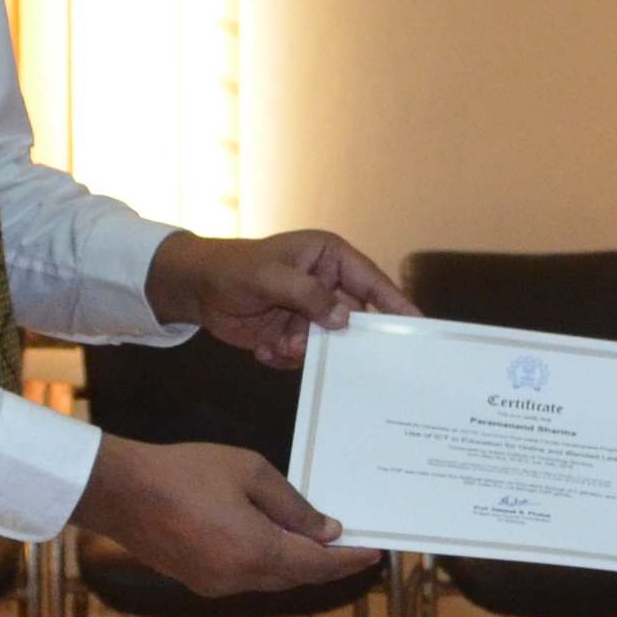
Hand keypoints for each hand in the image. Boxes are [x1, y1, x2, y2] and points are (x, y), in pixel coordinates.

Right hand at [72, 434, 377, 597]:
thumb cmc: (185, 471)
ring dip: (294, 561)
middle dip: (324, 562)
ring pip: (270, 578)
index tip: (374, 554)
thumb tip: (326, 530)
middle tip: (349, 544)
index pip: (318, 565)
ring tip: (314, 538)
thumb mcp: (250, 473)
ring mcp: (216, 585)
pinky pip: (244, 575)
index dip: (349, 561)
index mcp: (258, 552)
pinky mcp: (197, 581)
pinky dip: (265, 561)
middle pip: (297, 577)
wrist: (120, 491)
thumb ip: (293, 505)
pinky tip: (271, 539)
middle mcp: (240, 579)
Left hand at [146, 230, 413, 368]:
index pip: (372, 282)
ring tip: (277, 342)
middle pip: (351, 320)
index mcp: (330, 258)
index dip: (397, 304)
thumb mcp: (270, 276)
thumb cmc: (234, 269)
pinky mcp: (294, 335)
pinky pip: (305, 358)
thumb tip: (343, 318)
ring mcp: (311, 313)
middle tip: (317, 344)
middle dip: (334, 338)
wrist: (196, 290)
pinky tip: (262, 347)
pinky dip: (284, 357)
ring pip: (327, 345)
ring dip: (302, 350)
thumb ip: (308, 295)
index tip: (419, 326)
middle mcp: (327, 285)